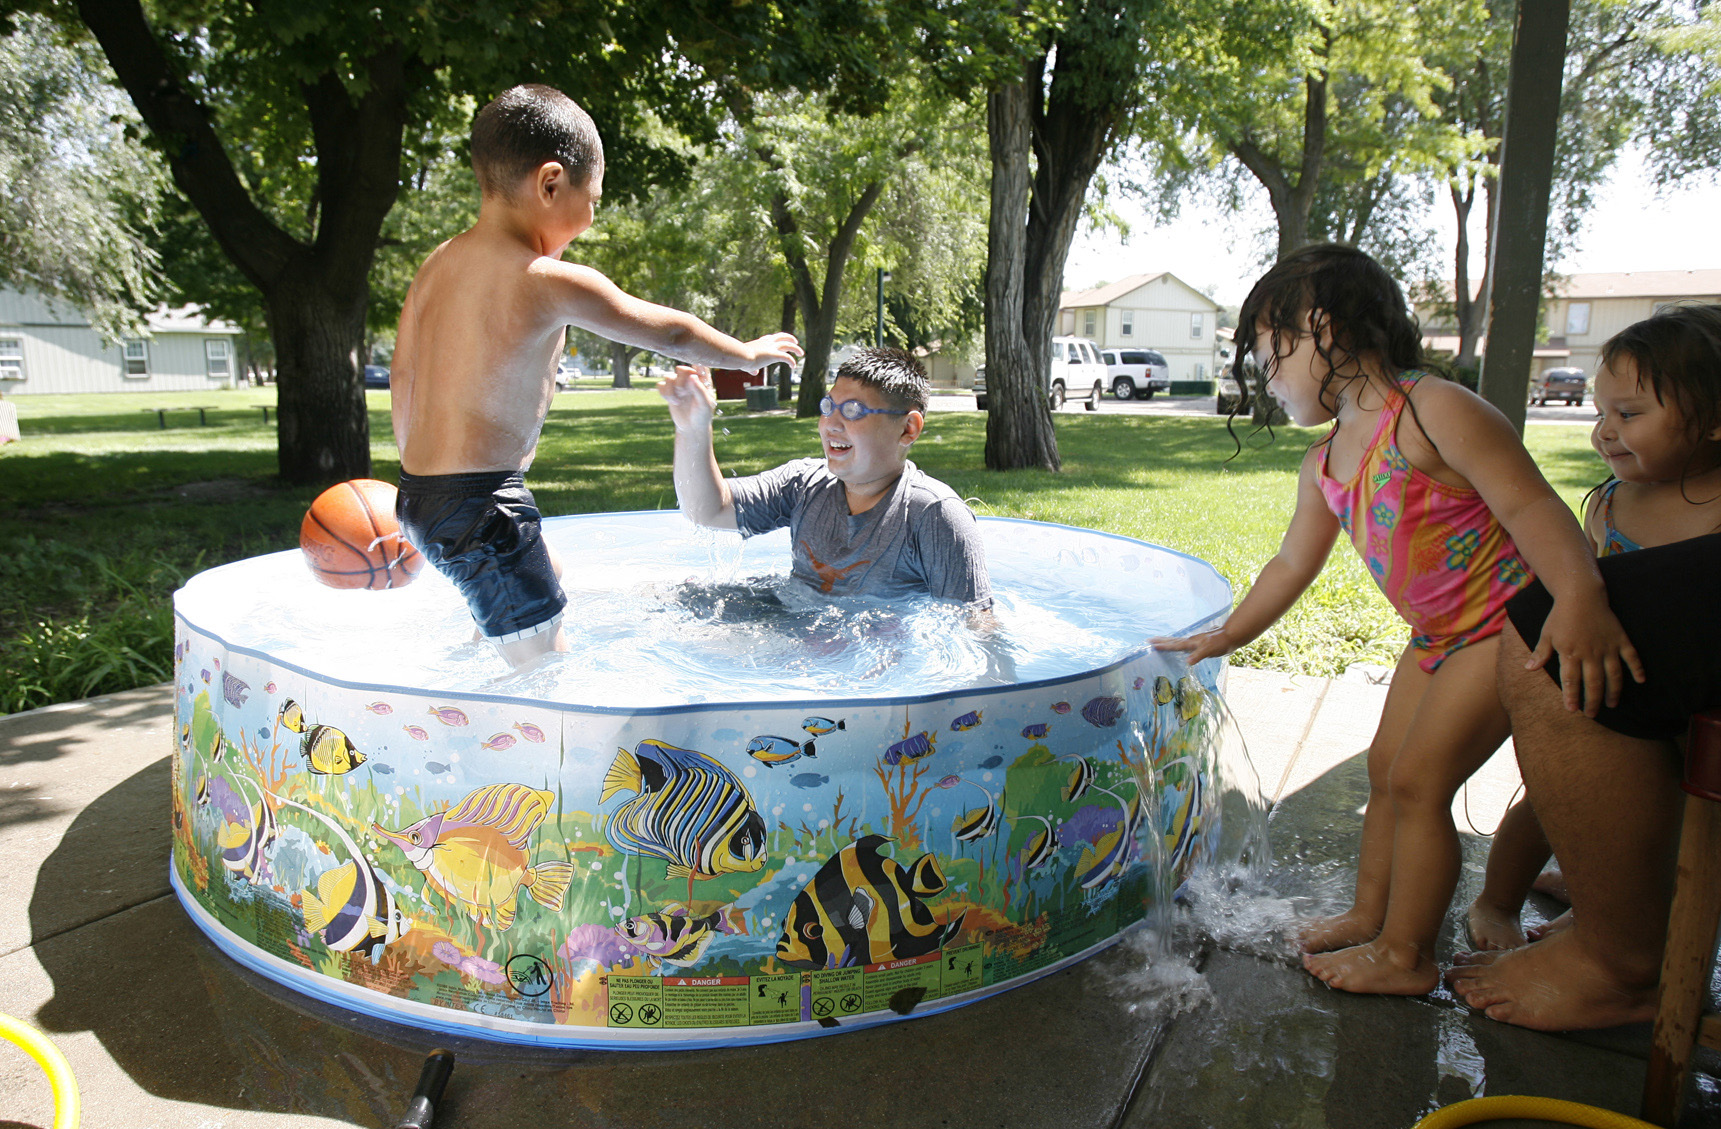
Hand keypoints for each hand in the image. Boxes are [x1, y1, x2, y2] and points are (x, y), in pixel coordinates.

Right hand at [657, 364, 717, 430]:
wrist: (692, 428)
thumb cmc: (702, 415)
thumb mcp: (705, 404)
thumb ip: (699, 390)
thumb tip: (692, 375)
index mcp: (702, 381)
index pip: (699, 366)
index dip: (694, 368)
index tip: (692, 377)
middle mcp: (690, 380)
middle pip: (681, 369)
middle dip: (680, 380)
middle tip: (683, 391)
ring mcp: (679, 386)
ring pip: (668, 376)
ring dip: (671, 389)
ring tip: (678, 401)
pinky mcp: (670, 392)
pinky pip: (661, 385)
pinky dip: (665, 393)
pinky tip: (673, 402)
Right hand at [738, 332, 803, 373]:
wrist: (740, 356)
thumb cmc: (740, 358)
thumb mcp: (746, 362)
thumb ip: (752, 367)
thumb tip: (754, 372)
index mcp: (761, 342)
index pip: (771, 337)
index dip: (777, 339)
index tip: (781, 341)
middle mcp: (768, 342)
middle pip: (783, 337)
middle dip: (790, 339)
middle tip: (796, 342)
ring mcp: (772, 348)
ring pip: (789, 345)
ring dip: (796, 348)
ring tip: (801, 354)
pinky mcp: (774, 355)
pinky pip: (787, 357)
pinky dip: (792, 361)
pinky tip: (793, 366)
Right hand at [1150, 627, 1238, 664]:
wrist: (1231, 637)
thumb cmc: (1220, 643)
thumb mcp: (1209, 650)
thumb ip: (1198, 655)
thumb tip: (1187, 662)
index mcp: (1191, 643)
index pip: (1174, 645)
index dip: (1163, 646)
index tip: (1151, 645)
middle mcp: (1190, 641)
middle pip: (1173, 641)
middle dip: (1161, 641)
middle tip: (1149, 640)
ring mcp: (1194, 642)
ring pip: (1177, 641)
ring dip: (1167, 641)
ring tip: (1158, 641)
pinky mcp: (1199, 644)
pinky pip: (1183, 644)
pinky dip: (1176, 644)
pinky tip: (1177, 646)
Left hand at [1526, 596, 1645, 715]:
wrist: (1580, 594)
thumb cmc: (1560, 616)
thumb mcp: (1546, 634)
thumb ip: (1540, 653)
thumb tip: (1528, 669)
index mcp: (1570, 653)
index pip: (1570, 681)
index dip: (1571, 696)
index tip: (1572, 710)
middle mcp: (1590, 653)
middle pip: (1593, 683)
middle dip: (1592, 701)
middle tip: (1591, 714)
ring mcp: (1607, 646)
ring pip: (1613, 675)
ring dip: (1613, 691)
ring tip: (1612, 705)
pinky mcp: (1620, 639)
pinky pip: (1632, 657)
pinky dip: (1637, 669)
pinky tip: (1640, 681)